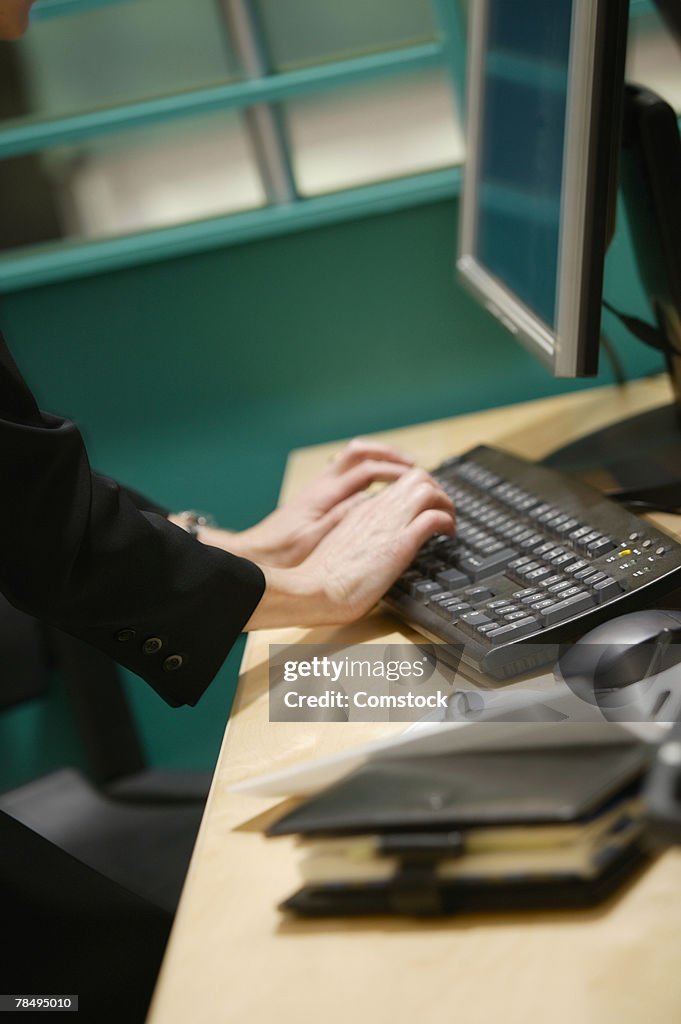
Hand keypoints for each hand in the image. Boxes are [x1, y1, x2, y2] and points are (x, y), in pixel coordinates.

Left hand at [203, 438, 414, 567]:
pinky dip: (366, 472)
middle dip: (389, 454)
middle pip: (359, 452)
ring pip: (352, 459)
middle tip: (413, 465)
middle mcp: (321, 484)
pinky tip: (377, 487)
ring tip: (400, 472)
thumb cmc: (282, 553)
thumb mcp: (314, 539)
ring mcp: (318, 488)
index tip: (416, 477)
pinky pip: (346, 473)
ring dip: (378, 460)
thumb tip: (370, 501)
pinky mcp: (316, 497)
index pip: (366, 469)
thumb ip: (341, 518)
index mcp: (324, 494)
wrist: (254, 555)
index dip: (394, 470)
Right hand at [245, 467, 455, 629]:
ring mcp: (388, 524)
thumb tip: (370, 543)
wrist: (312, 590)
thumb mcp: (339, 547)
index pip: (396, 486)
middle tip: (444, 509)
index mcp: (359, 511)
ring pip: (427, 488)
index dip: (416, 492)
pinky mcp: (399, 544)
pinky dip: (447, 520)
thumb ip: (355, 537)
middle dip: (437, 489)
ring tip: (450, 521)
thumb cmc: (320, 580)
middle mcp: (375, 510)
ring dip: (445, 501)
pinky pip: (433, 517)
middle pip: (415, 477)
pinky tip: (449, 533)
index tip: (424, 507)